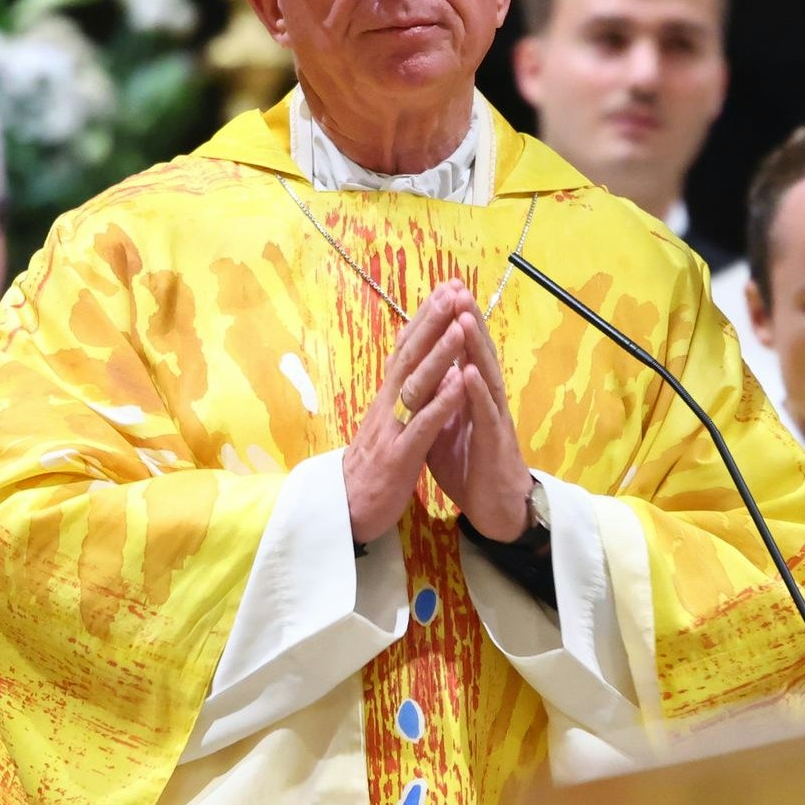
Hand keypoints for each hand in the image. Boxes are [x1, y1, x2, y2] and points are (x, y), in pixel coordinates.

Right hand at [347, 298, 478, 545]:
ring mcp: (392, 429)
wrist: (344, 514)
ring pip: (417, 384)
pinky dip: (443, 401)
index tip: (445, 290)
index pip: (405, 350)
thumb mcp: (384, 425)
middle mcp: (387, 406)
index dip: (424, 319)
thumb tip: (408, 362)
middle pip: (410, 356)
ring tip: (460, 324)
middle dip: (432, 322)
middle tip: (453, 290)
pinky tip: (460, 381)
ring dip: (440, 353)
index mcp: (387, 399)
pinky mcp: (399, 456)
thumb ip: (397, 394)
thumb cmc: (370, 470)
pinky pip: (424, 425)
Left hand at [402, 281, 532, 541]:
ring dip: (474, 346)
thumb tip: (421, 374)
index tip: (440, 291)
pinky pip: (486, 414)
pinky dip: (477, 392)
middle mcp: (484, 400)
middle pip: (476, 353)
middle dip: (465, 319)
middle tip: (455, 285)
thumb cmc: (471, 467)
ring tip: (464, 315)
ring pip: (485, 375)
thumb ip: (436, 399)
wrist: (497, 510)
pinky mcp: (494, 444)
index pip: (460, 352)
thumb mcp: (445, 428)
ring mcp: (492, 419)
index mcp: (469, 395)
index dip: (450, 324)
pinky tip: (469, 371)